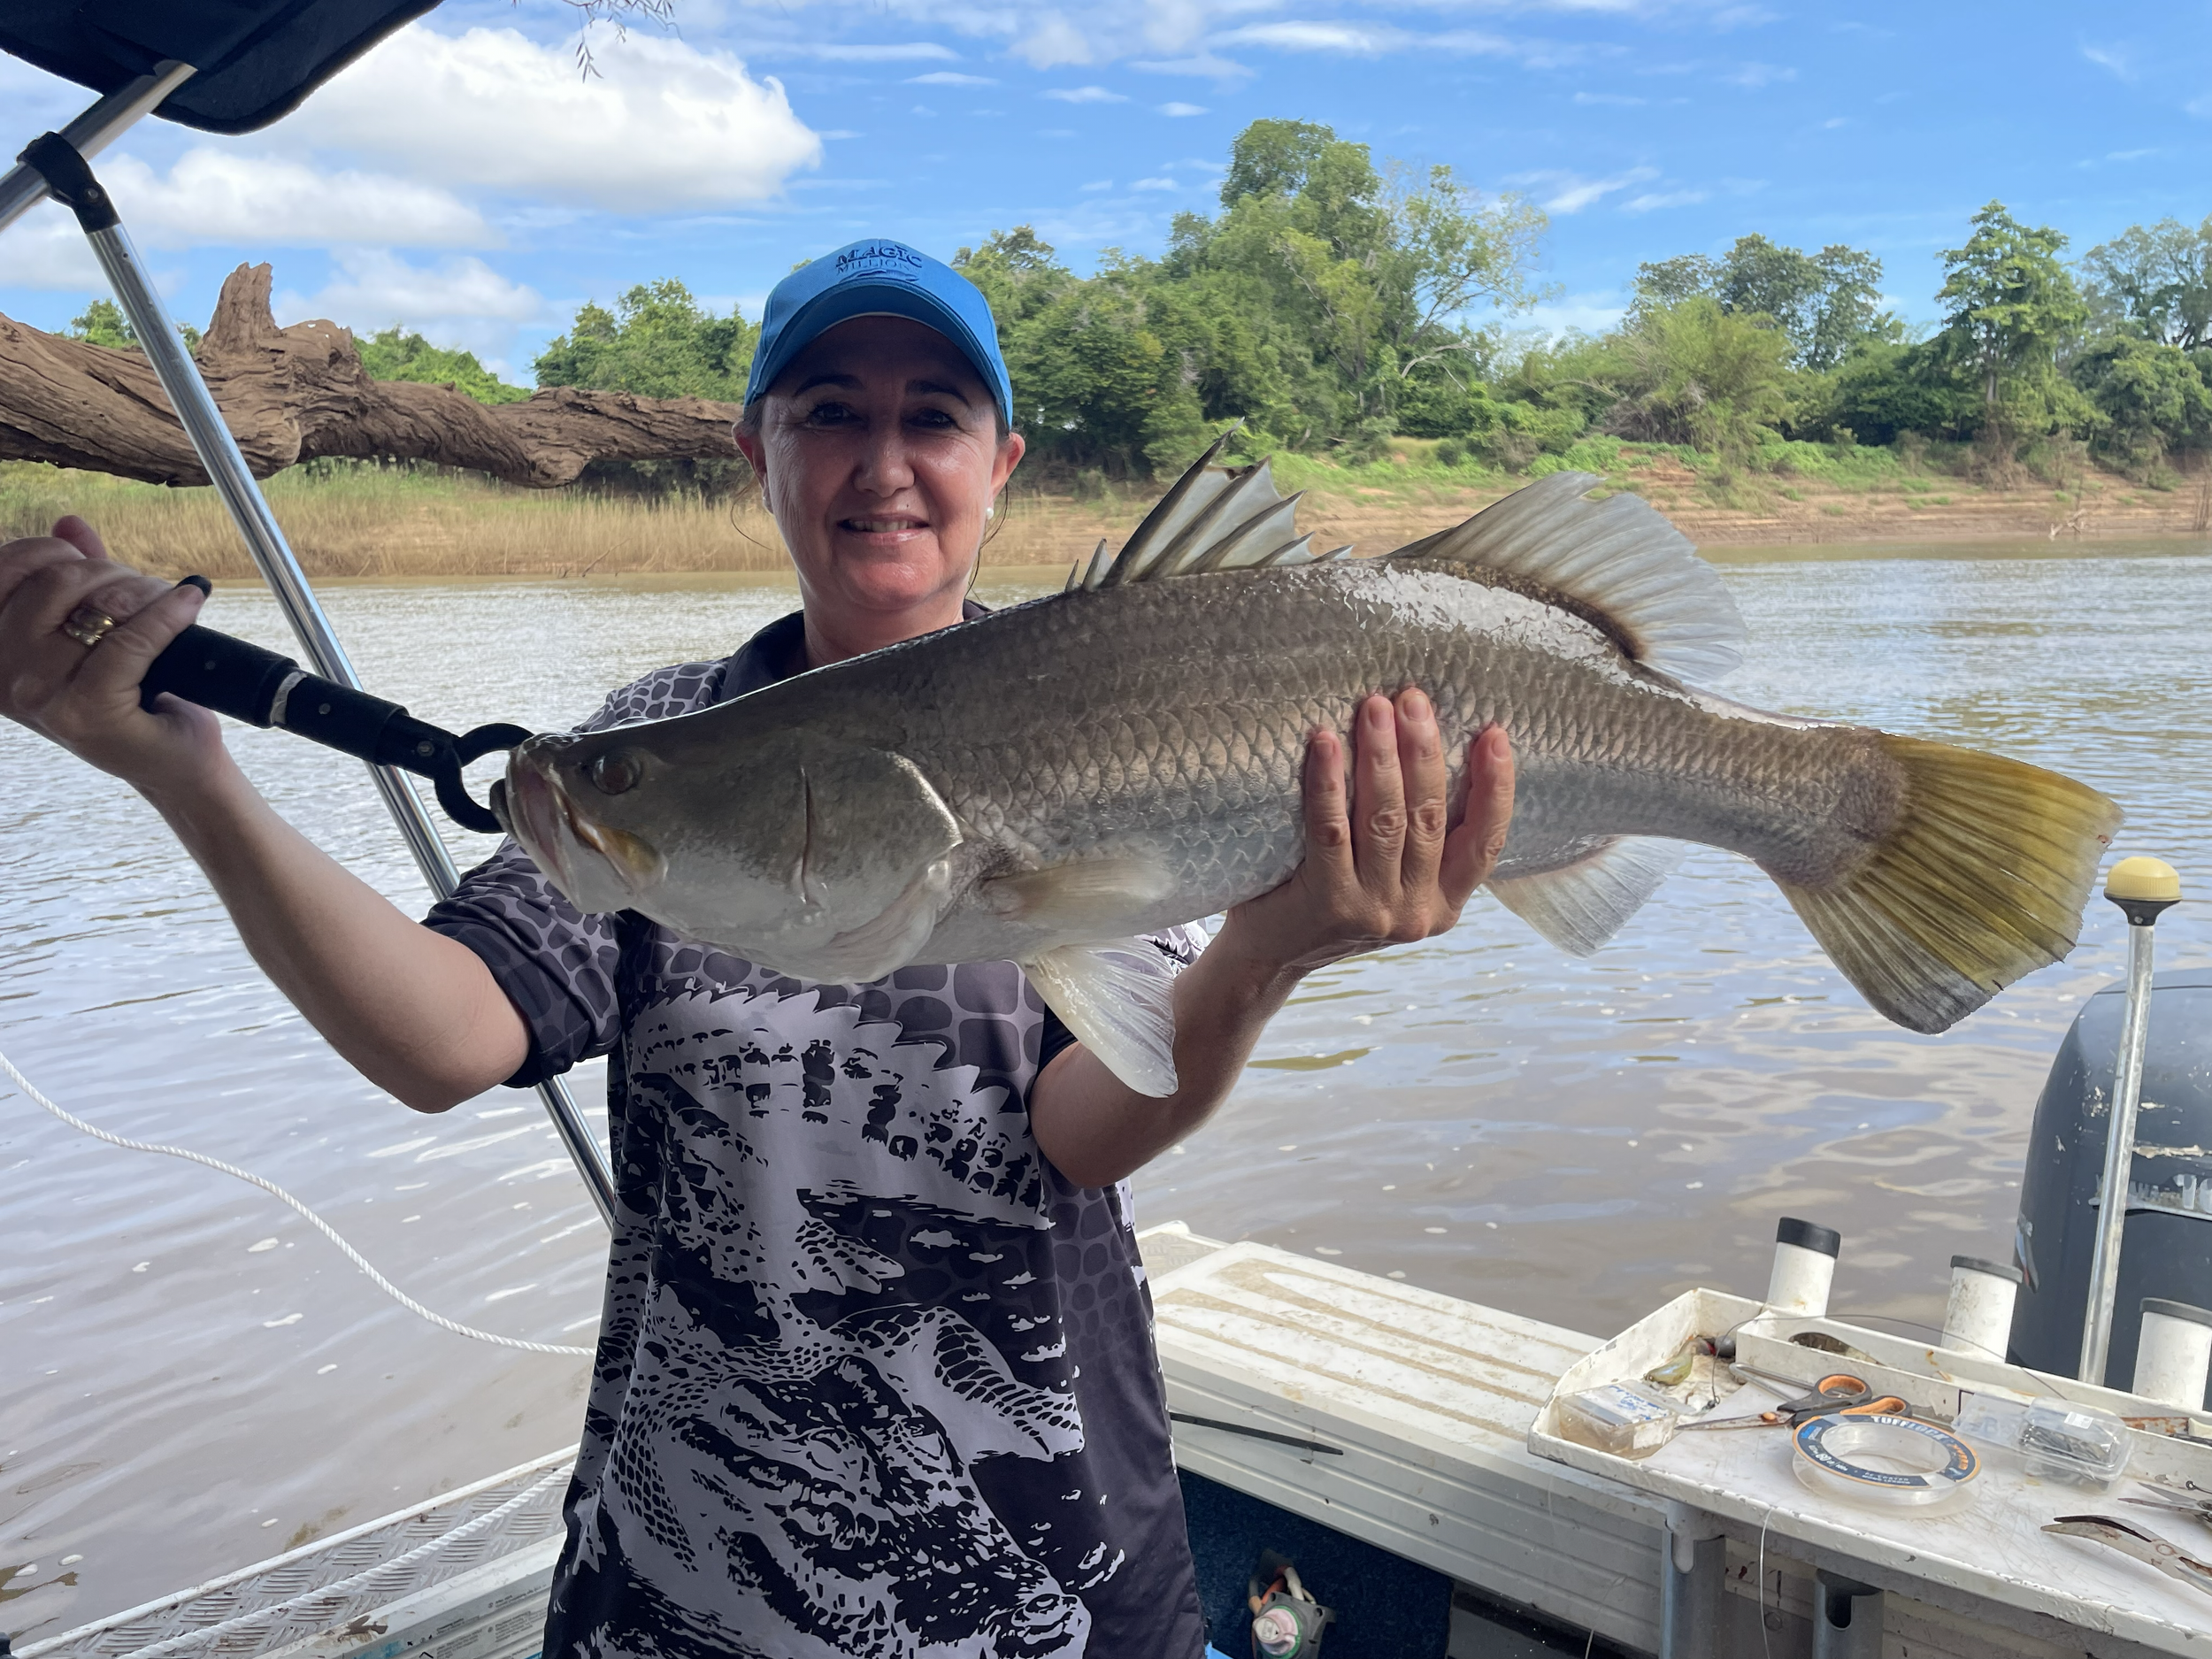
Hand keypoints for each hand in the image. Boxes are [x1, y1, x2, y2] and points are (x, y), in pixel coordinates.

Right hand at [0, 517, 224, 796]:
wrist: (174, 761)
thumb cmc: (135, 698)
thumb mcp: (96, 632)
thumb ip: (75, 579)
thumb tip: (70, 524)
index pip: (5, 571)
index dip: (53, 552)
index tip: (89, 563)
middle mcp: (5, 677)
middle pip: (57, 582)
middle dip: (112, 573)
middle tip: (145, 591)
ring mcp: (42, 698)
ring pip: (96, 606)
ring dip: (144, 593)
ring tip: (169, 607)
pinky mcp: (87, 711)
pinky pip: (130, 640)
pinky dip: (168, 615)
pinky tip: (189, 605)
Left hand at [1222, 689, 1514, 977]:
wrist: (1269, 954)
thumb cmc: (1330, 897)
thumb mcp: (1390, 879)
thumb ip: (1417, 838)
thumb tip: (1428, 746)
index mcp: (1446, 903)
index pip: (1485, 842)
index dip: (1496, 787)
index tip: (1494, 735)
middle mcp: (1418, 912)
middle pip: (1429, 817)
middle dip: (1424, 751)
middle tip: (1413, 699)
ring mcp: (1375, 912)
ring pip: (1386, 820)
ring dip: (1381, 756)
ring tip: (1375, 707)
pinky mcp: (1330, 904)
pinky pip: (1332, 830)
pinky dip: (1329, 783)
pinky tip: (1325, 743)